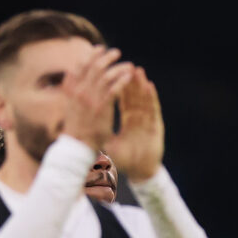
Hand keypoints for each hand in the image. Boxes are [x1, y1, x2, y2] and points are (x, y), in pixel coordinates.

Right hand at [64, 44, 133, 151]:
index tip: (99, 49)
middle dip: (106, 57)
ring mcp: (90, 99)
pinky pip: (115, 88)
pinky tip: (129, 77)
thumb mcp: (68, 106)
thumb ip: (72, 91)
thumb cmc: (75, 127)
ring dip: (118, 67)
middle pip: (93, 67)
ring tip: (128, 65)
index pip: (78, 66)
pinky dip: (123, 80)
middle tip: (116, 53)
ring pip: (106, 75)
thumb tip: (73, 77)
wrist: (76, 146)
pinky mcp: (102, 107)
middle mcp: (79, 92)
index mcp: (70, 91)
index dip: (89, 55)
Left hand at [107, 65, 163, 182]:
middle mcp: (138, 118)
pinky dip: (151, 97)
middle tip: (124, 65)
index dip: (118, 87)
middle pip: (133, 96)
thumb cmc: (125, 160)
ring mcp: (147, 120)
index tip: (111, 74)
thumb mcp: (109, 145)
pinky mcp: (156, 125)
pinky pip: (153, 109)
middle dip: (129, 80)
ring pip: (143, 99)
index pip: (121, 100)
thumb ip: (100, 135)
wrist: (141, 172)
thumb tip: (82, 132)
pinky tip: (149, 86)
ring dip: (140, 84)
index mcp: (127, 121)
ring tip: (137, 70)